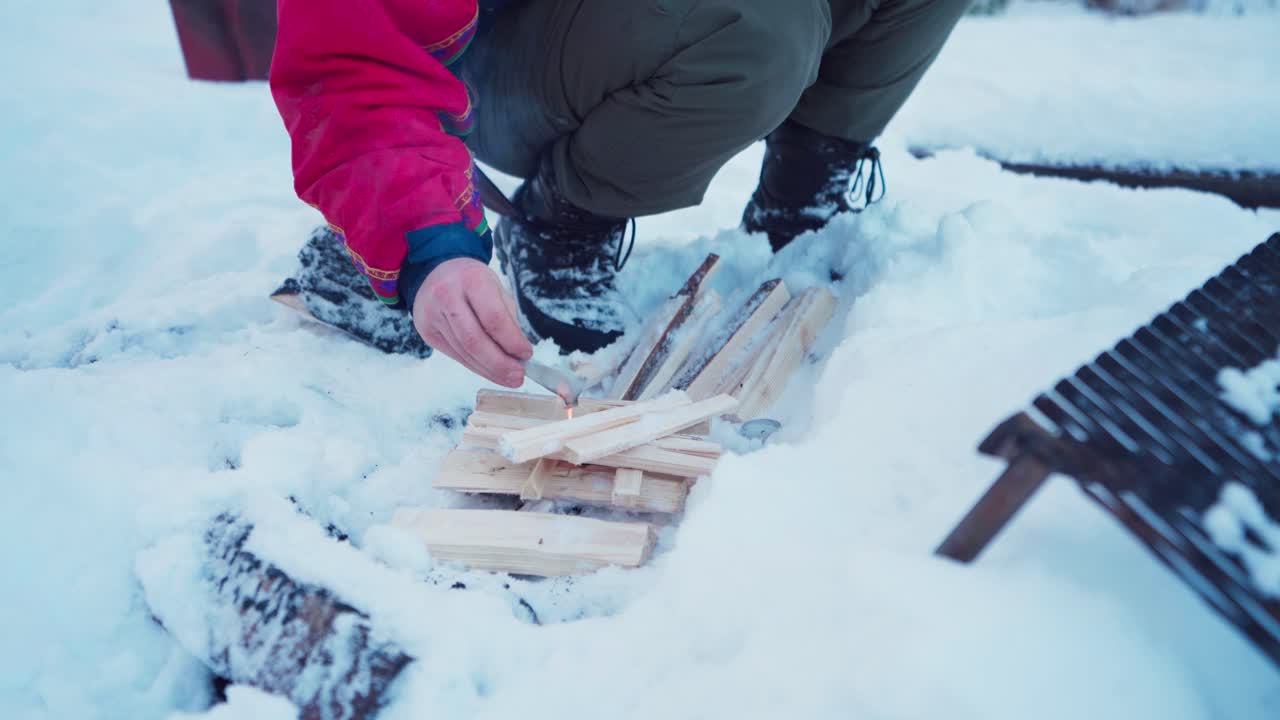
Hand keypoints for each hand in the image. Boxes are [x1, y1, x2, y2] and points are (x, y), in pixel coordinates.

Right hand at [412, 258, 532, 386]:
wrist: (436, 271)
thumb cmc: (472, 281)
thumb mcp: (496, 289)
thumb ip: (508, 319)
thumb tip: (520, 354)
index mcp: (471, 279)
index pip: (493, 318)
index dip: (512, 341)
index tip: (527, 354)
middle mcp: (447, 295)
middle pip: (474, 340)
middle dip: (499, 364)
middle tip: (518, 376)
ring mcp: (432, 315)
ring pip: (464, 352)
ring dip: (489, 370)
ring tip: (509, 378)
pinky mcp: (427, 331)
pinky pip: (455, 355)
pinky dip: (476, 367)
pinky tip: (490, 372)